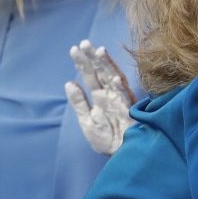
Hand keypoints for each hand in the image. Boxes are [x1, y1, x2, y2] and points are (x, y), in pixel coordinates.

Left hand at [65, 41, 135, 155]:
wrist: (123, 156)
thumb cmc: (108, 138)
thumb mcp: (87, 120)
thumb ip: (79, 102)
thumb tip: (68, 82)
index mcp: (100, 96)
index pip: (90, 75)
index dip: (83, 62)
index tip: (74, 49)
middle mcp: (110, 94)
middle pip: (101, 72)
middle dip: (93, 58)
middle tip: (84, 43)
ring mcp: (120, 101)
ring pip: (114, 79)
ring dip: (108, 66)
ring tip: (100, 52)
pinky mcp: (129, 112)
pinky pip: (124, 99)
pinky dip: (120, 89)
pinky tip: (115, 79)